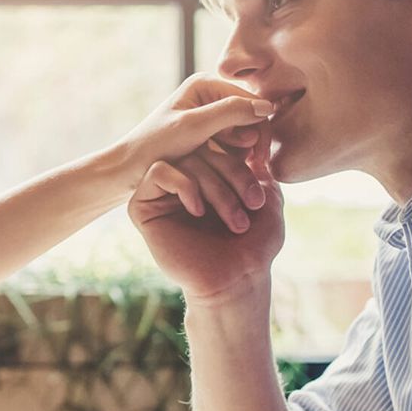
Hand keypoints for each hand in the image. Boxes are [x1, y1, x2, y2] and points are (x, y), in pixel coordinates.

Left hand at [106, 74, 276, 231]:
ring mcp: (209, 114)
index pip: (251, 102)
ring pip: (244, 132)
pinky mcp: (208, 134)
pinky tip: (230, 172)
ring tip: (240, 174)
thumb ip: (229, 113)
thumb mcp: (194, 128)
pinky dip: (236, 158)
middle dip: (254, 143)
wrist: (130, 168)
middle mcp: (209, 94)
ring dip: (246, 153)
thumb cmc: (156, 146)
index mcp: (205, 83)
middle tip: (254, 170)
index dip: (260, 129)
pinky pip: (233, 144)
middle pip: (250, 116)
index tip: (258, 161)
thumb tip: (268, 107)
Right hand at [128, 134, 284, 302]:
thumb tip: (254, 129)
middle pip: (203, 149)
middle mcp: (184, 181)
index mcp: (209, 176)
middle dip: (234, 175)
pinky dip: (184, 185)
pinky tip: (198, 211)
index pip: (220, 144)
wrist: (236, 282)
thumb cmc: (254, 246)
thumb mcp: (267, 198)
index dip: (243, 162)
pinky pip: (158, 172)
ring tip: (236, 220)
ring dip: (217, 187)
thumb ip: (259, 166)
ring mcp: (163, 194)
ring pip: (185, 159)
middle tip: (253, 205)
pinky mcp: (144, 208)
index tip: (262, 196)